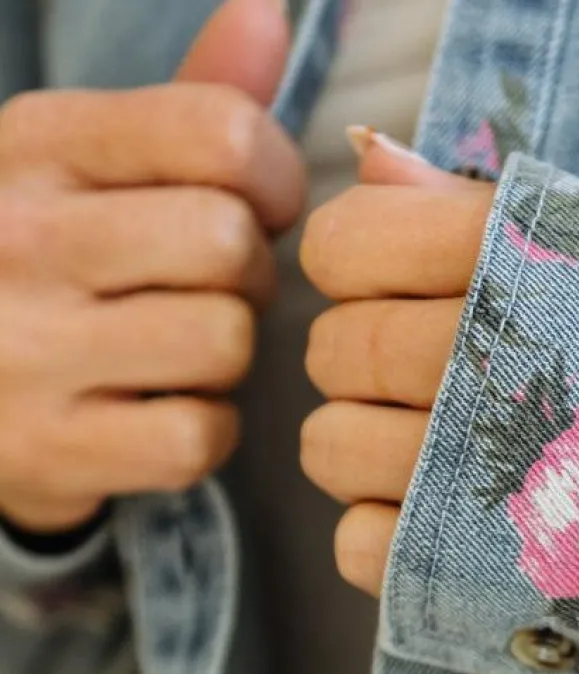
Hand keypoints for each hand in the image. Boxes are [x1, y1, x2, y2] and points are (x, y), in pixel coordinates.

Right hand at [0, 0, 304, 533]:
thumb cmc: (42, 264)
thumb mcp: (86, 163)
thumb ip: (187, 102)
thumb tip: (268, 15)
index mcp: (38, 143)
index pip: (221, 133)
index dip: (277, 176)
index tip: (258, 205)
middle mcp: (21, 236)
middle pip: (229, 242)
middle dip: (250, 273)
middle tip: (214, 290)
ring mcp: (28, 349)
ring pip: (222, 341)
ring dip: (228, 357)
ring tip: (182, 349)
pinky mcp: (49, 448)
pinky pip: (195, 438)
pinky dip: (202, 433)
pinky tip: (160, 411)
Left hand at [301, 130, 495, 595]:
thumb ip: (465, 206)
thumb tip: (364, 157)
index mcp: (511, 267)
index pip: (342, 246)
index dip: (351, 263)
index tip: (392, 285)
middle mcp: (486, 368)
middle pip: (334, 352)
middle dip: (360, 362)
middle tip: (425, 377)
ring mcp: (469, 481)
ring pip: (329, 449)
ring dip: (362, 450)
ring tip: (428, 450)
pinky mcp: (461, 574)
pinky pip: (357, 545)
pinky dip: (386, 536)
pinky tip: (440, 521)